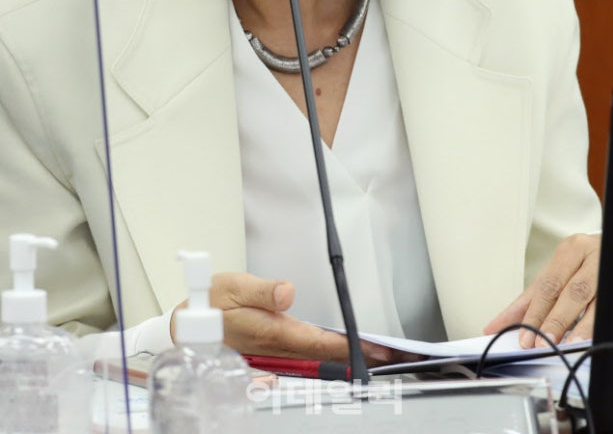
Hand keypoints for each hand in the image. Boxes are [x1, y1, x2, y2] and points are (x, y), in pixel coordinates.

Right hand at [170, 271, 393, 365]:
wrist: (186, 328)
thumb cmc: (210, 305)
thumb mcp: (233, 287)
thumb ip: (262, 291)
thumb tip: (287, 292)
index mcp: (274, 333)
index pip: (322, 343)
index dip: (353, 347)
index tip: (380, 349)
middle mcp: (278, 349)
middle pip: (326, 356)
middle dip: (358, 356)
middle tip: (391, 356)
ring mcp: (276, 356)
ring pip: (319, 359)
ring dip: (347, 358)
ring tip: (376, 354)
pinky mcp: (272, 354)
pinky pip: (306, 359)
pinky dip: (328, 357)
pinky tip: (343, 355)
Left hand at [484, 233, 599, 347]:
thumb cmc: (590, 264)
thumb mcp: (564, 273)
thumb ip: (537, 296)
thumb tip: (509, 320)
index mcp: (569, 250)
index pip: (543, 284)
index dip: (527, 311)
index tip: (509, 330)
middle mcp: (587, 256)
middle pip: (562, 290)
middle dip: (546, 319)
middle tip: (533, 341)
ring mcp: (605, 270)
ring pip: (583, 298)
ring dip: (568, 325)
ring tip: (555, 344)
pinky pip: (603, 308)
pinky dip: (590, 325)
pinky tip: (581, 339)